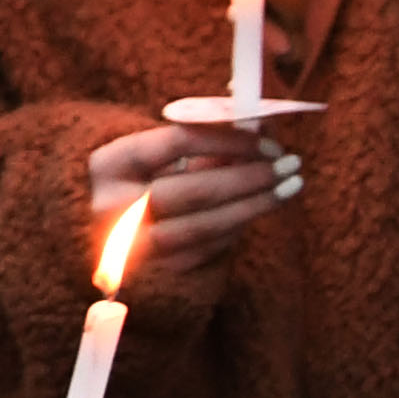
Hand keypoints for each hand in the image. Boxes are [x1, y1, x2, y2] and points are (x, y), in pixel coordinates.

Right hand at [82, 117, 299, 307]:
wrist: (109, 226)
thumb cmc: (146, 176)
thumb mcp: (162, 154)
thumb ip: (204, 140)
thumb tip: (261, 127)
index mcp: (110, 164)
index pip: (176, 142)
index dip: (227, 140)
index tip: (267, 139)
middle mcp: (113, 208)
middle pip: (191, 190)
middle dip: (247, 177)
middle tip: (289, 164)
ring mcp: (133, 246)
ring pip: (203, 227)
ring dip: (253, 205)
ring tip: (289, 187)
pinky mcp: (157, 271)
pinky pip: (207, 249)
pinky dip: (238, 226)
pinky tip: (260, 207)